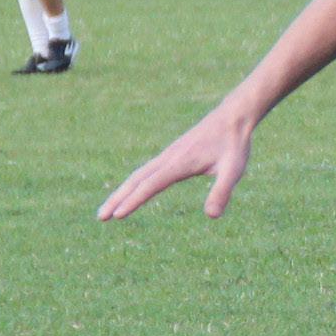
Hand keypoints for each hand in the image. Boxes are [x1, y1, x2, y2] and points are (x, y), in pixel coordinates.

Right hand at [98, 98, 259, 220]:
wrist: (232, 118)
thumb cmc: (234, 145)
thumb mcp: (234, 171)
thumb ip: (222, 192)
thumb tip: (212, 216)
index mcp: (179, 164)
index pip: (151, 185)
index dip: (134, 201)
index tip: (118, 215)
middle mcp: (168, 159)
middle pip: (136, 180)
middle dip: (117, 199)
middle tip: (101, 217)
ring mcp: (167, 156)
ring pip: (138, 175)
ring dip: (122, 192)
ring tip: (110, 210)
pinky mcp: (171, 155)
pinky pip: (147, 171)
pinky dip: (134, 183)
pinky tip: (132, 192)